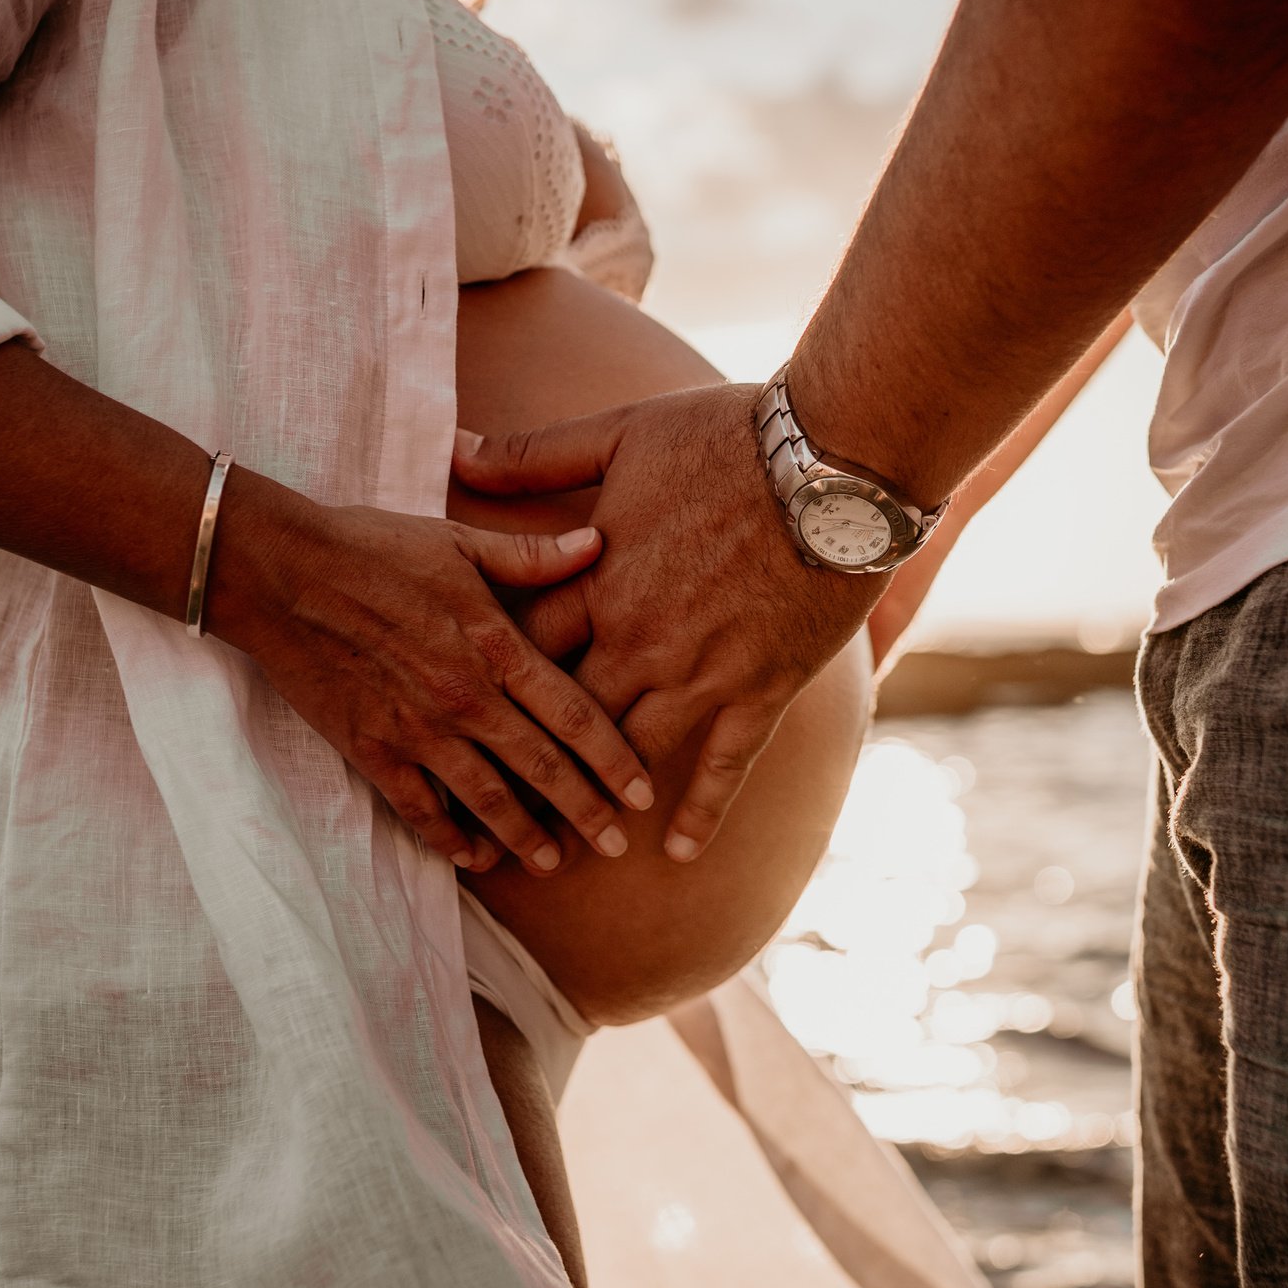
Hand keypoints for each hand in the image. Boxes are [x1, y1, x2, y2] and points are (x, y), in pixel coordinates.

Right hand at [205, 474, 655, 874]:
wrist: (278, 574)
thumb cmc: (370, 548)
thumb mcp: (458, 541)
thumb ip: (531, 555)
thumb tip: (598, 543)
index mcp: (494, 645)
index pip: (573, 715)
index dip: (615, 760)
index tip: (645, 793)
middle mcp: (465, 697)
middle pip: (541, 768)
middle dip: (586, 812)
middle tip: (617, 846)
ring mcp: (417, 729)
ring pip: (487, 798)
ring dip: (525, 837)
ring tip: (554, 865)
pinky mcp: (371, 749)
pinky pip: (419, 807)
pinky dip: (449, 838)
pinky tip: (474, 858)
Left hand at [452, 384, 880, 860]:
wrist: (834, 459)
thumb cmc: (727, 436)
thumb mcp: (618, 434)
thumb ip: (534, 457)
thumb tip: (453, 450)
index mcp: (596, 578)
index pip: (522, 652)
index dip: (489, 686)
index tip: (464, 716)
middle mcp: (638, 639)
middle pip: (565, 719)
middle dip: (530, 764)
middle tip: (498, 808)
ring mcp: (701, 672)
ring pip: (632, 753)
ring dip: (597, 800)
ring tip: (568, 843)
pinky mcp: (762, 689)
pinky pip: (724, 766)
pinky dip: (700, 813)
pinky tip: (675, 853)